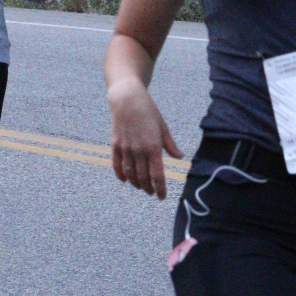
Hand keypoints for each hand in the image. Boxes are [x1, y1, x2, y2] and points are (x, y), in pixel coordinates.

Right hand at [108, 77, 181, 199]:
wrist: (127, 98)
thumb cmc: (148, 111)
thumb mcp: (163, 127)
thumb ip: (170, 144)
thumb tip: (180, 157)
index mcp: (153, 147)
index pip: (157, 175)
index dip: (160, 188)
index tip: (162, 197)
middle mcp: (138, 150)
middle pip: (143, 178)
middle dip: (149, 188)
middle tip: (153, 192)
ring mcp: (125, 148)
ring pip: (130, 174)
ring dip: (136, 183)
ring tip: (141, 187)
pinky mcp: (115, 145)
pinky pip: (116, 165)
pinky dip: (120, 175)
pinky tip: (125, 180)